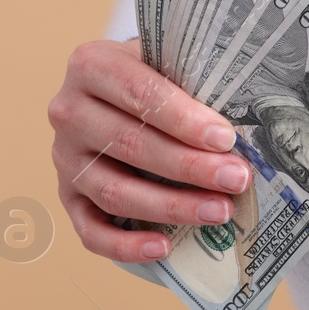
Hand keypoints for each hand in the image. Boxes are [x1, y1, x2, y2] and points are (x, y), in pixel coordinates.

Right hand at [48, 39, 249, 262]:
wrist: (113, 92)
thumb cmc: (153, 77)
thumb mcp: (167, 62)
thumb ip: (192, 81)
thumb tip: (243, 121)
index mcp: (92, 65)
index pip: (139, 94)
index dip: (184, 119)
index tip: (225, 139)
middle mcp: (69, 112)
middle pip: (130, 145)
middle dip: (189, 166)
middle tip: (236, 178)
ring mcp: (65, 159)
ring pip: (114, 191)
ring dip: (171, 206)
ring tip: (219, 211)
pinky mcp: (68, 197)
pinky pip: (90, 231)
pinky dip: (125, 245)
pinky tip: (164, 247)